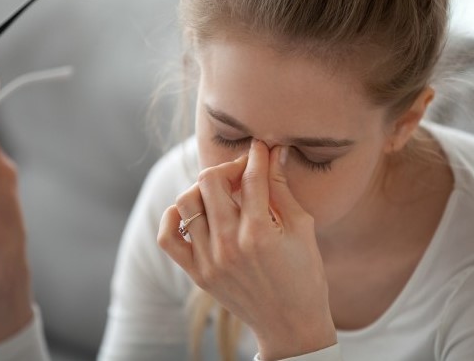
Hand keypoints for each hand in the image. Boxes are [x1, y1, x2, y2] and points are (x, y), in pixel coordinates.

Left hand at [158, 140, 336, 359]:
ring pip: (187, 202)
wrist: (290, 324)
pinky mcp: (198, 274)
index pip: (250, 176)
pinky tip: (192, 211)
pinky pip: (168, 238)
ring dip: (204, 188)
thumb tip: (275, 154)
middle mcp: (229, 245)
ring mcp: (209, 260)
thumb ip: (283, 189)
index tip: (261, 147)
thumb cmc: (304, 275)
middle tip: (242, 171)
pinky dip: (173, 217)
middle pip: (210, 180)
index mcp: (261, 233)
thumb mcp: (303, 229)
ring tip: (221, 192)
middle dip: (228, 166)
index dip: (257, 154)